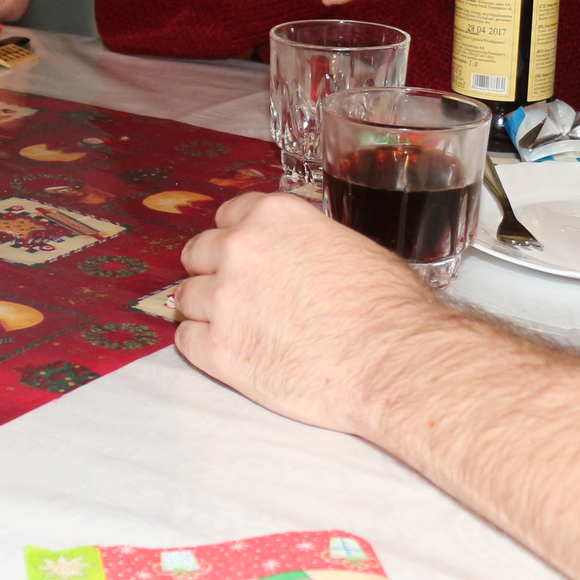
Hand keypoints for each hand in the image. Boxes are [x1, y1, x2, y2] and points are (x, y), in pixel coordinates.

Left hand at [173, 191, 449, 437]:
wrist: (393, 363)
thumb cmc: (389, 308)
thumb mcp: (350, 246)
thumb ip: (305, 241)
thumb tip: (296, 254)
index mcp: (272, 216)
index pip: (228, 216)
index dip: (237, 238)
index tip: (247, 258)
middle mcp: (239, 249)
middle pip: (198, 253)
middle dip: (214, 271)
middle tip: (240, 295)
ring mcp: (223, 299)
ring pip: (186, 297)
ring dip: (207, 310)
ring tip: (241, 329)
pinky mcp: (217, 349)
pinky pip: (186, 340)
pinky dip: (203, 346)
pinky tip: (232, 352)